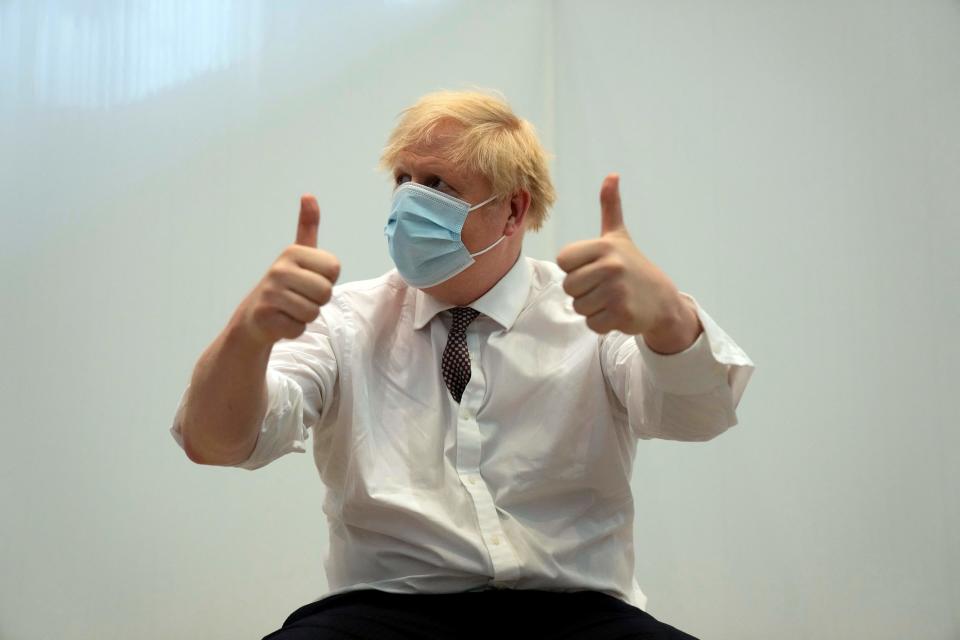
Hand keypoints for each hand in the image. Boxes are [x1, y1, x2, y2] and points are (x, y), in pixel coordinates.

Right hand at [231, 195, 340, 346]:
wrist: (254, 317)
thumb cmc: (285, 285)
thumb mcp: (298, 254)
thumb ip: (307, 227)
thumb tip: (309, 195)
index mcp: (293, 252)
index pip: (334, 270)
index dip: (326, 280)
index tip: (309, 279)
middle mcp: (279, 269)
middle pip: (326, 292)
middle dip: (317, 300)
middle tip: (299, 297)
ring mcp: (270, 293)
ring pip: (313, 312)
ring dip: (305, 316)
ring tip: (290, 308)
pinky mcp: (265, 317)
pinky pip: (299, 328)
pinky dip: (294, 329)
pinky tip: (281, 321)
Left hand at [557, 174, 681, 335]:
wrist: (662, 299)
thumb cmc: (632, 266)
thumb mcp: (619, 236)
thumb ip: (610, 207)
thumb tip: (612, 175)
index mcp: (604, 246)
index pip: (563, 261)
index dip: (574, 268)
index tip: (593, 267)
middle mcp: (611, 266)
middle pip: (568, 287)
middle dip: (582, 291)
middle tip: (603, 286)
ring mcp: (617, 291)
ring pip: (578, 307)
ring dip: (591, 308)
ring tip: (611, 299)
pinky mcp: (622, 314)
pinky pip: (591, 324)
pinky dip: (601, 323)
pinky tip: (617, 312)